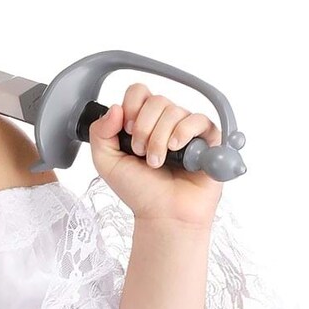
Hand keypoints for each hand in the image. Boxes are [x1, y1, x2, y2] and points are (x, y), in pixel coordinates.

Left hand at [89, 82, 222, 228]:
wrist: (163, 215)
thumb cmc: (140, 192)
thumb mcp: (107, 163)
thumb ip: (100, 134)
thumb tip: (114, 107)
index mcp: (143, 122)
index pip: (138, 92)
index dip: (131, 108)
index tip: (126, 133)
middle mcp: (166, 122)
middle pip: (155, 100)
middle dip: (143, 128)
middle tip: (141, 154)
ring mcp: (187, 129)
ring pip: (173, 111)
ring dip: (159, 139)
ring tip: (157, 162)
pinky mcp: (208, 138)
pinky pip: (198, 119)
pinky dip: (183, 133)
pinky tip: (175, 150)